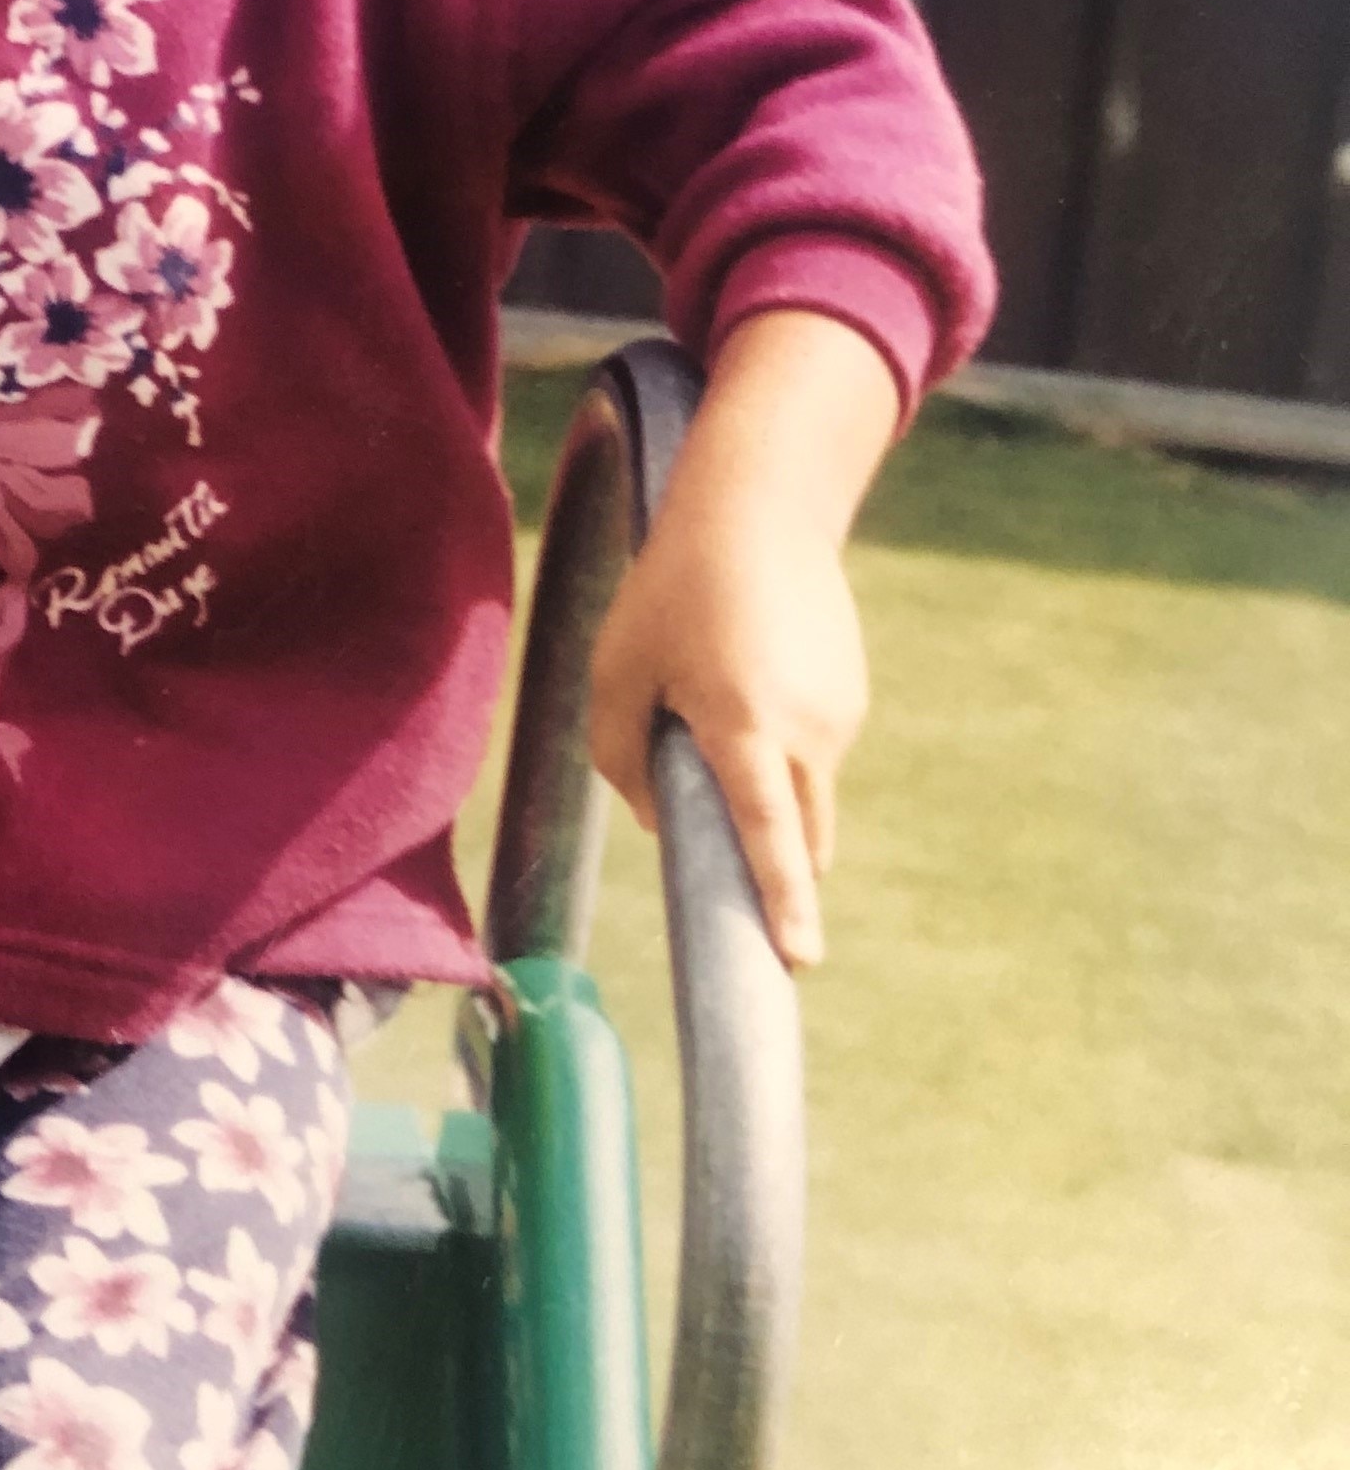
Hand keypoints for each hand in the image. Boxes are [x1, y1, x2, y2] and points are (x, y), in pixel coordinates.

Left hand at [587, 496, 865, 965]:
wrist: (760, 510)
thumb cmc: (672, 589)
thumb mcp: (618, 670)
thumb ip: (620, 756)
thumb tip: (653, 820)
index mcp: (746, 728)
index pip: (769, 837)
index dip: (784, 904)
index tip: (800, 959)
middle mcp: (809, 730)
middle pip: (802, 838)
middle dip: (777, 874)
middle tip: (740, 891)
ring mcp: (841, 714)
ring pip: (806, 794)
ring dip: (768, 796)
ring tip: (711, 712)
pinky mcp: (852, 695)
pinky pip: (812, 753)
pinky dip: (781, 754)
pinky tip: (743, 688)